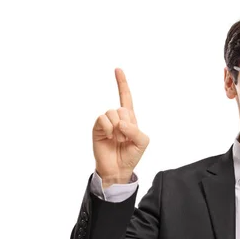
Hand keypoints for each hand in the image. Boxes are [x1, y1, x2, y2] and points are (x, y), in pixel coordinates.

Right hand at [93, 68, 149, 187]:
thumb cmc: (131, 155)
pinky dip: (108, 128)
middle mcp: (117, 118)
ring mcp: (106, 123)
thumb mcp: (142, 142)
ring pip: (112, 112)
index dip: (122, 84)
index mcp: (130, 119)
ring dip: (117, 127)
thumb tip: (120, 123)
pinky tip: (108, 137)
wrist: (118, 169)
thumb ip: (136, 130)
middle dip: (127, 124)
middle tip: (125, 138)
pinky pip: (102, 119)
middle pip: (122, 108)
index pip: (126, 98)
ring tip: (117, 139)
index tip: (117, 69)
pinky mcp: (97, 128)